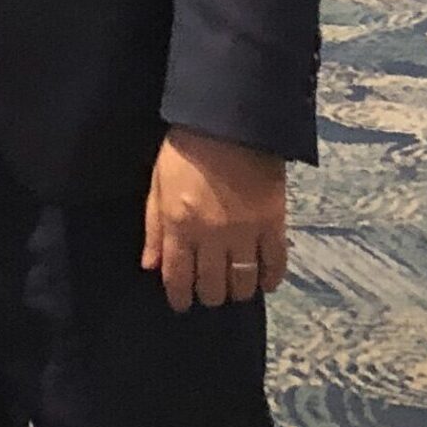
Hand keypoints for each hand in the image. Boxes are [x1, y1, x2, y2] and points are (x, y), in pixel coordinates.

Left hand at [142, 126, 288, 312]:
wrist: (229, 121)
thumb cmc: (185, 148)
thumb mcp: (158, 183)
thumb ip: (153, 227)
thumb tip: (151, 266)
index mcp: (179, 223)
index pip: (178, 276)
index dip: (179, 297)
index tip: (181, 305)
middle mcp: (211, 235)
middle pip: (212, 286)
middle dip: (208, 294)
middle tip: (209, 292)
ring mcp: (245, 231)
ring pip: (242, 282)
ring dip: (236, 291)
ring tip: (234, 288)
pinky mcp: (274, 224)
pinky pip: (275, 265)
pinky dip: (269, 279)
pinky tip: (264, 281)